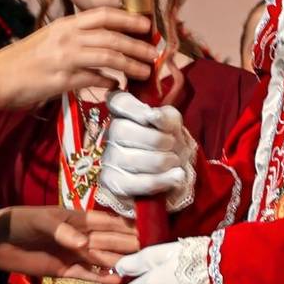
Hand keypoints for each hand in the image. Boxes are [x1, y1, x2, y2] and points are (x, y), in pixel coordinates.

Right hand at [0, 10, 155, 110]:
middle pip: (112, 37)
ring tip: (145, 71)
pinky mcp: (62, 79)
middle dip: (137, 45)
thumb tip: (103, 54)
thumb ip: (75, 43)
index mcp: (64, 25)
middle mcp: (67, 37)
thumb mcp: (49, 43)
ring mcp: (65, 58)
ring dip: (131, 64)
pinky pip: (94, 78)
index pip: (103, 15)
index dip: (128, 18)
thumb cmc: (21, 62)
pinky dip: (110, 82)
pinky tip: (118, 86)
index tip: (145, 24)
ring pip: (109, 57)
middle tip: (154, 53)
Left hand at [0, 207, 136, 283]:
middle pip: (108, 242)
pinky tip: (116, 280)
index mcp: (76, 218)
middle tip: (149, 252)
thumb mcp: (40, 221)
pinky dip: (100, 278)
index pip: (106, 222)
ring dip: (117, 262)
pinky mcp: (63, 271)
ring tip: (138, 268)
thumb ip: (61, 230)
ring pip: (100, 259)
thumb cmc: (19, 222)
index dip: (125, 226)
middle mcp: (79, 236)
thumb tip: (84, 244)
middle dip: (127, 245)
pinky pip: (86, 275)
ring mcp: (72, 254)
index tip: (146, 230)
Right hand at [101, 91, 197, 211]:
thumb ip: (166, 117)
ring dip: (160, 161)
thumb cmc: (170, 143)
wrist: (172, 173)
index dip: (133, 108)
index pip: (118, 102)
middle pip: (120, 129)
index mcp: (125, 113)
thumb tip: (153, 116)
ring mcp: (109, 158)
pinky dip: (160, 180)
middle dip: (154, 139)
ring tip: (175, 161)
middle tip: (172, 144)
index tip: (150, 116)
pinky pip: (134, 181)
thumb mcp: (174, 125)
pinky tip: (175, 176)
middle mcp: (111, 133)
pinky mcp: (112, 182)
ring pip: (128, 158)